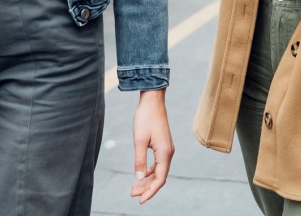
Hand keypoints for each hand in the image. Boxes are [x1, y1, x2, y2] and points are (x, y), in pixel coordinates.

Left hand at [130, 89, 172, 204]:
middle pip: (159, 177)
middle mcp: (168, 153)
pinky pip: (158, 164)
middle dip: (146, 188)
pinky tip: (141, 174)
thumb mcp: (139, 140)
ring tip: (134, 187)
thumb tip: (138, 178)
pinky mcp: (163, 146)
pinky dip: (149, 171)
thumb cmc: (146, 118)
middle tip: (132, 194)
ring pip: (158, 171)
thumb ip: (139, 160)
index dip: (150, 191)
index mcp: (165, 153)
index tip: (140, 200)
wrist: (153, 100)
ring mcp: (166, 149)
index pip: (159, 179)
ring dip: (147, 180)